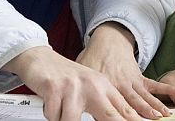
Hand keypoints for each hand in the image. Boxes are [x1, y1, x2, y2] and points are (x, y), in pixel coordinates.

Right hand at [3, 46, 138, 120]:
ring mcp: (74, 86)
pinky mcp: (55, 88)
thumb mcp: (89, 89)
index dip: (134, 120)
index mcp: (104, 86)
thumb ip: (104, 105)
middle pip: (109, 116)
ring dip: (63, 119)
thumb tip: (119, 120)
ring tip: (61, 111)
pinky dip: (50, 114)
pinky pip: (54, 116)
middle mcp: (92, 85)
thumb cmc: (65, 79)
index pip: (124, 110)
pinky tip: (51, 103)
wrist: (40, 59)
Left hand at [77, 22, 174, 118]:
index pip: (114, 103)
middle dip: (143, 112)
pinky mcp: (140, 78)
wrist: (107, 41)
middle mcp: (122, 84)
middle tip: (153, 120)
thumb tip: (76, 106)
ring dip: (156, 105)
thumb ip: (84, 90)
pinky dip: (167, 89)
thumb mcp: (83, 72)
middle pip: (133, 102)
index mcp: (107, 84)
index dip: (121, 114)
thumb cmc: (92, 58)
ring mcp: (132, 81)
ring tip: (165, 114)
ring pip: (146, 96)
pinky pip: (155, 85)